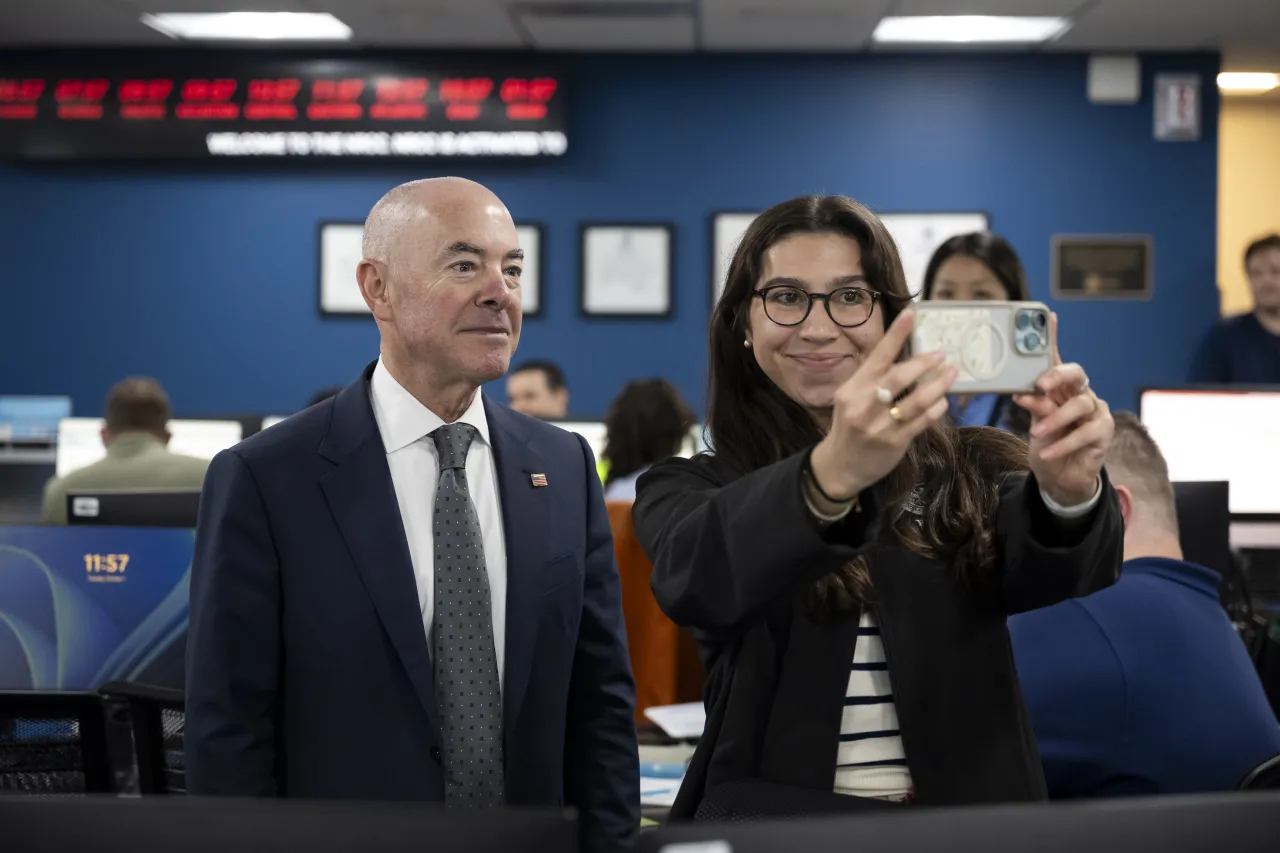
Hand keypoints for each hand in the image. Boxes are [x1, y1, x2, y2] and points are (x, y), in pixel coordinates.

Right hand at [810, 310, 957, 499]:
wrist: (840, 465)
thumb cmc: (850, 426)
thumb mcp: (852, 399)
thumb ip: (873, 380)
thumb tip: (903, 355)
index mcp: (852, 389)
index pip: (877, 357)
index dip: (895, 335)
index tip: (911, 315)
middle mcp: (863, 405)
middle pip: (898, 378)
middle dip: (923, 363)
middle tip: (941, 354)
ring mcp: (878, 426)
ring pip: (915, 401)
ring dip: (938, 385)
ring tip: (951, 373)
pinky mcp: (893, 443)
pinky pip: (921, 421)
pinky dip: (935, 409)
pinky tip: (942, 401)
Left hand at [1014, 312, 1113, 506]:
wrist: (1060, 477)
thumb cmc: (1046, 444)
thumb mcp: (1034, 423)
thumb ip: (1034, 405)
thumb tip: (1021, 391)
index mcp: (1060, 388)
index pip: (1056, 359)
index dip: (1053, 337)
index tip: (1049, 316)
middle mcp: (1080, 394)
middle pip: (1076, 373)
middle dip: (1058, 375)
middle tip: (1040, 385)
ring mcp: (1095, 411)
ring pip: (1079, 405)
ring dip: (1054, 419)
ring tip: (1036, 433)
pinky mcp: (1104, 431)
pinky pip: (1085, 432)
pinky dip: (1062, 443)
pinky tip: (1046, 452)